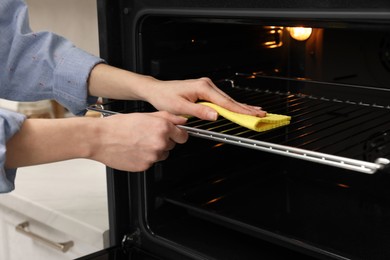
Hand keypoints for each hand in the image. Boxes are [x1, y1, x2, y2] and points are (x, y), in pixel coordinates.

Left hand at [88, 64, 265, 120]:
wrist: (156, 90)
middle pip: (231, 100)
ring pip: (228, 100)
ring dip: (242, 107)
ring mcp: (207, 88)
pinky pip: (222, 100)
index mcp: (203, 88)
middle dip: (247, 109)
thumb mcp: (180, 107)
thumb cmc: (165, 97)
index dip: (241, 111)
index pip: (226, 103)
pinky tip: (240, 108)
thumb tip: (215, 115)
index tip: (253, 115)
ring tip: (257, 112)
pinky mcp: (205, 91)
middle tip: (263, 115)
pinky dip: (232, 105)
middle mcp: (207, 85)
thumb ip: (199, 112)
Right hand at [89, 111, 187, 170]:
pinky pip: (151, 162)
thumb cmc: (118, 125)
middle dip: (163, 141)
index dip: (178, 134)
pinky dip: (145, 158)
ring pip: (162, 155)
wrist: (100, 138)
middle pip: (172, 145)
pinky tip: (134, 150)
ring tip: (139, 142)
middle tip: (147, 135)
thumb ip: (167, 117)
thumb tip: (182, 120)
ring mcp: (153, 156)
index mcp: (162, 128)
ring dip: (154, 150)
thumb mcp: (145, 115)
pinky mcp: (145, 166)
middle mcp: (160, 142)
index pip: (183, 136)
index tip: (174, 135)